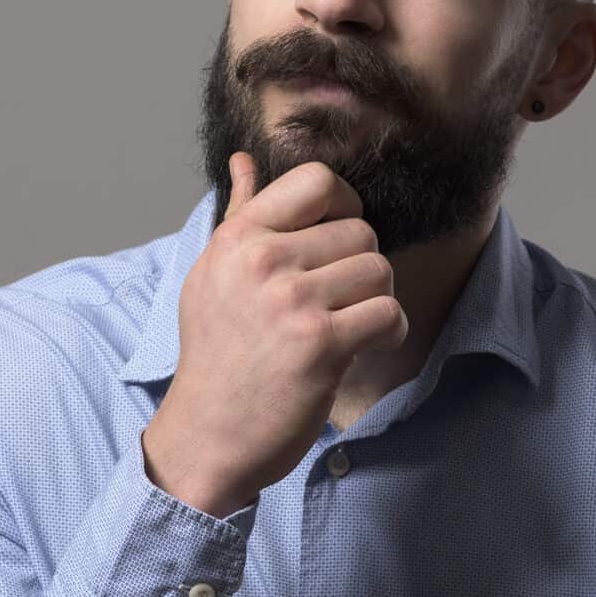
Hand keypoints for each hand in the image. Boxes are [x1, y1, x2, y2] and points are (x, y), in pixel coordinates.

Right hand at [141, 152, 407, 515]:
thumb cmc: (215, 356)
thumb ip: (238, 214)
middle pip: (360, 232)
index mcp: (238, 239)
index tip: (337, 241)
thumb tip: (243, 159)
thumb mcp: (213, 275)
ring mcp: (290, 302)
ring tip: (347, 328)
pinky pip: (389, 313)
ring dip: (376, 303)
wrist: (205, 437)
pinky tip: (363, 349)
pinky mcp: (320, 345)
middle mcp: (261, 262)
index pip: (317, 181)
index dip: (344, 206)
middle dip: (360, 269)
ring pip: (378, 271)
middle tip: (337, 305)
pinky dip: (389, 334)